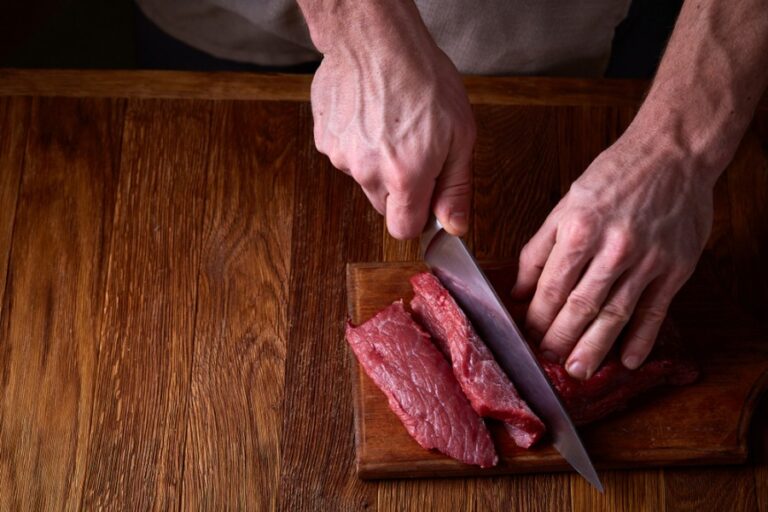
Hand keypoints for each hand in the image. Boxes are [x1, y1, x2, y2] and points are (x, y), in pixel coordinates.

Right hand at [310, 20, 474, 238]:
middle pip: (383, 205)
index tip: (424, 199)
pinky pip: (345, 155)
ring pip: (363, 178)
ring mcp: (341, 157)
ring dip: (377, 162)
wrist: (376, 39)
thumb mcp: (461, 135)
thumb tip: (454, 227)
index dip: (416, 216)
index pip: (403, 229)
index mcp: (405, 177)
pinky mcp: (324, 140)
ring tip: (391, 123)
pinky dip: (357, 142)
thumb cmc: (423, 79)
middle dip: (399, 188)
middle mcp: (368, 173)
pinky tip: (370, 115)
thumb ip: (456, 187)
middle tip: (413, 150)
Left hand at [512, 125, 715, 378]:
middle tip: (549, 361)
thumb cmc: (615, 175)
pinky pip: (655, 312)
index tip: (529, 334)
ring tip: (579, 370)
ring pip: (615, 315)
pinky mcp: (675, 269)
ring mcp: (647, 261)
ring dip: (595, 348)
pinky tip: (627, 360)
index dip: (537, 316)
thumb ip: (539, 248)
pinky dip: (642, 340)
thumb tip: (519, 288)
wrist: (673, 154)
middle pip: (581, 306)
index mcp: (580, 229)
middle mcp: (613, 248)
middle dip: (560, 339)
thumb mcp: (566, 204)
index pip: (551, 286)